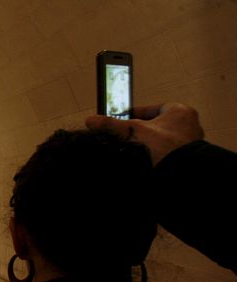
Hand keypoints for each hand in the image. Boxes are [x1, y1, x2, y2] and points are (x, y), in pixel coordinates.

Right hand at [85, 103, 203, 164]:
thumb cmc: (163, 147)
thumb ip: (112, 124)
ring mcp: (189, 143)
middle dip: (142, 130)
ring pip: (162, 140)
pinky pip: (167, 153)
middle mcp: (189, 126)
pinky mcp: (186, 159)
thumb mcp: (132, 131)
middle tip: (127, 134)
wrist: (178, 173)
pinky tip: (144, 160)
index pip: (154, 107)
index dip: (137, 112)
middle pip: (158, 124)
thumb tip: (92, 120)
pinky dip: (156, 155)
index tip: (125, 118)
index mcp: (180, 112)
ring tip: (134, 149)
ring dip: (149, 144)